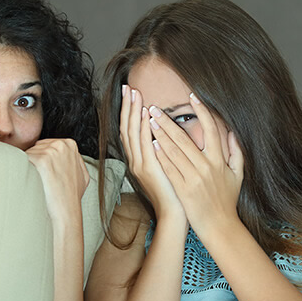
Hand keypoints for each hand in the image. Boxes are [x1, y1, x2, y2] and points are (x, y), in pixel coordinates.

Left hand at [26, 138, 88, 223]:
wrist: (66, 211)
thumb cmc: (71, 196)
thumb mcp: (80, 173)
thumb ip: (72, 160)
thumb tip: (64, 157)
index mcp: (70, 145)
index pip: (45, 145)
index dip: (42, 159)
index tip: (45, 172)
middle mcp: (61, 145)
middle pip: (36, 147)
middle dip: (35, 161)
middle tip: (41, 178)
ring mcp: (51, 152)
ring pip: (28, 154)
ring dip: (29, 167)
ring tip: (40, 181)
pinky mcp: (41, 160)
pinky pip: (23, 160)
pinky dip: (24, 171)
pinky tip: (34, 181)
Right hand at [120, 85, 182, 220]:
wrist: (175, 213)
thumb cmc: (175, 192)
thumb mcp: (166, 167)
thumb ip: (162, 150)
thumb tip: (164, 134)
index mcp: (139, 159)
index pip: (130, 130)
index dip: (129, 111)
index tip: (130, 93)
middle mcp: (135, 161)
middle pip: (126, 128)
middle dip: (127, 106)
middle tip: (128, 87)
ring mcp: (140, 165)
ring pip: (132, 133)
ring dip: (133, 112)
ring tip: (134, 94)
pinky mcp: (149, 170)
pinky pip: (144, 144)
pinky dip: (144, 128)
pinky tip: (146, 114)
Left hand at [147, 92, 244, 236]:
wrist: (220, 226)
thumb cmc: (227, 201)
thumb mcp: (238, 175)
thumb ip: (237, 152)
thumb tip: (233, 133)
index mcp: (219, 160)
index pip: (211, 129)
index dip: (202, 111)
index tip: (192, 97)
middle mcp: (206, 167)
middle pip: (185, 138)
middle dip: (168, 121)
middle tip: (155, 108)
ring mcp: (194, 178)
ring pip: (174, 151)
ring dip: (160, 134)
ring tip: (149, 121)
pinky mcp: (183, 189)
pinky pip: (169, 168)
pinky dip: (160, 155)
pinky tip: (151, 144)